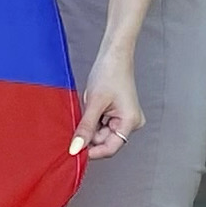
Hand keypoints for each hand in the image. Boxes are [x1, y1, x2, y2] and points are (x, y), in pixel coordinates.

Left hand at [72, 41, 143, 158]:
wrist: (113, 55)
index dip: (92, 151)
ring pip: (101, 133)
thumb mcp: (94, 102)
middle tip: (82, 116)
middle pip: (105, 140)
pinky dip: (94, 118)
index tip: (75, 150)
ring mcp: (125, 119)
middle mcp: (131, 123)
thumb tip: (76, 148)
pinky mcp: (118, 114)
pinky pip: (102, 124)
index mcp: (130, 122)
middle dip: (90, 132)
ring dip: (91, 124)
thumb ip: (86, 128)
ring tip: (92, 105)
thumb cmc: (109, 73)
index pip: (110, 148)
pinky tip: (94, 104)